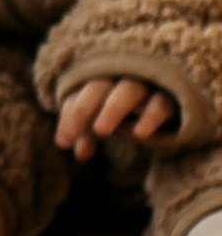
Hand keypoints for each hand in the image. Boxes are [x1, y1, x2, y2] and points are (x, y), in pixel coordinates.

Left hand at [54, 76, 176, 157]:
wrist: (171, 107)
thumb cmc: (129, 113)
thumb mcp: (106, 124)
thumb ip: (88, 135)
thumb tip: (79, 154)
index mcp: (100, 85)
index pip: (78, 96)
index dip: (69, 116)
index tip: (63, 143)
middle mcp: (120, 80)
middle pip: (97, 87)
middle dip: (83, 108)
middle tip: (71, 134)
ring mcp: (146, 87)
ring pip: (127, 90)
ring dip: (112, 109)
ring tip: (101, 131)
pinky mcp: (170, 98)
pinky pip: (160, 103)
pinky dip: (150, 115)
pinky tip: (140, 133)